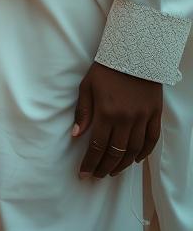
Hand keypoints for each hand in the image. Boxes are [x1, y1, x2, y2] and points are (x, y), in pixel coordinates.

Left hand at [73, 61, 162, 178]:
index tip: (83, 173)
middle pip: (115, 152)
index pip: (97, 146)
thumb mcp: (87, 87)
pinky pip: (151, 140)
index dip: (90, 162)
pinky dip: (143, 153)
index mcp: (106, 112)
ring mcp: (143, 118)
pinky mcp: (155, 115)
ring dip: (122, 164)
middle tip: (96, 175)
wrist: (134, 55)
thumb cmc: (105, 70)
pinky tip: (134, 159)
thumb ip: (83, 112)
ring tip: (112, 170)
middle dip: (104, 167)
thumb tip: (75, 135)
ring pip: (133, 150)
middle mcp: (125, 119)